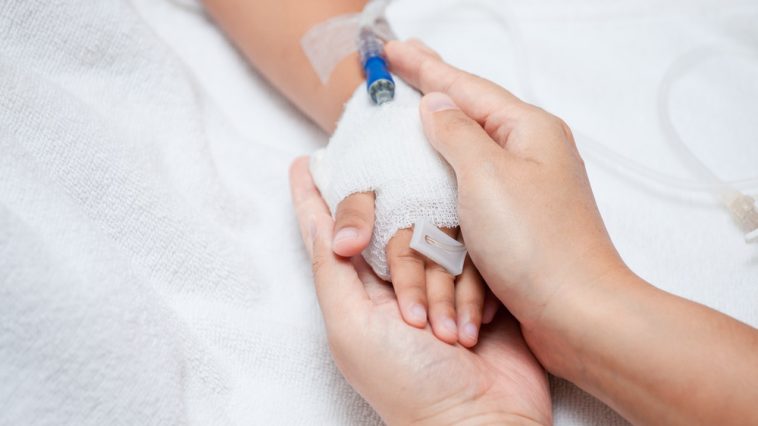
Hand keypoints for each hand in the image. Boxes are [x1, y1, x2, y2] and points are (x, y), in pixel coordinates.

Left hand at [289, 157, 550, 425]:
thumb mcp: (352, 327)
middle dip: (406, 265)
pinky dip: (472, 293)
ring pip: (436, 237)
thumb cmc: (409, 382)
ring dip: (443, 288)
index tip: (305, 160)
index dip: (314, 195)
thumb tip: (315, 219)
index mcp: (357, 289)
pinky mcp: (479, 282)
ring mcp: (438, 278)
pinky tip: (475, 329)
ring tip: (445, 338)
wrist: (483, 421)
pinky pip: (474, 256)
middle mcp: (393, 278)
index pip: (330, 228)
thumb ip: (330, 269)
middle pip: (391, 226)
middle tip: (415, 316)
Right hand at [385, 40, 625, 331]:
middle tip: (404, 65)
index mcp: (528, 130)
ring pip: (472, 151)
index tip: (394, 49)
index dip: (425, 67)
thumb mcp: (485, 176)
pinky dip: (450, 174)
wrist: (577, 313)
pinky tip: (435, 169)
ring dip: (441, 131)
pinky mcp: (520, 222)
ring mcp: (527, 188)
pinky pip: (475, 187)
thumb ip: (455, 133)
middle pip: (471, 112)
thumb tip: (435, 105)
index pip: (466, 87)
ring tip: (414, 110)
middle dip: (435, 89)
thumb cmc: (535, 244)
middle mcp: (532, 153)